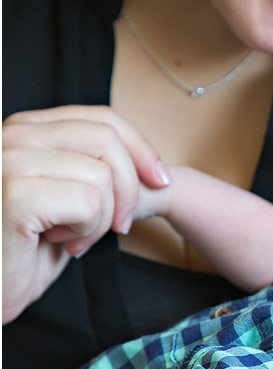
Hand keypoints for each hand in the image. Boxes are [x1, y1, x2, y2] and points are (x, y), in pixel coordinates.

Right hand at [2, 105, 170, 322]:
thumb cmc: (24, 250)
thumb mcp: (65, 198)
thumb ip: (93, 167)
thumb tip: (152, 164)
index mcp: (22, 129)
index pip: (100, 118)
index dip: (140, 148)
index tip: (161, 181)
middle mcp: (10, 134)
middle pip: (106, 139)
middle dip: (127, 187)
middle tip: (116, 227)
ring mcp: (9, 160)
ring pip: (101, 174)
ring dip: (100, 218)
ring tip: (71, 239)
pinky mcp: (15, 192)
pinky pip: (88, 202)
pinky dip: (86, 230)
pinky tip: (57, 243)